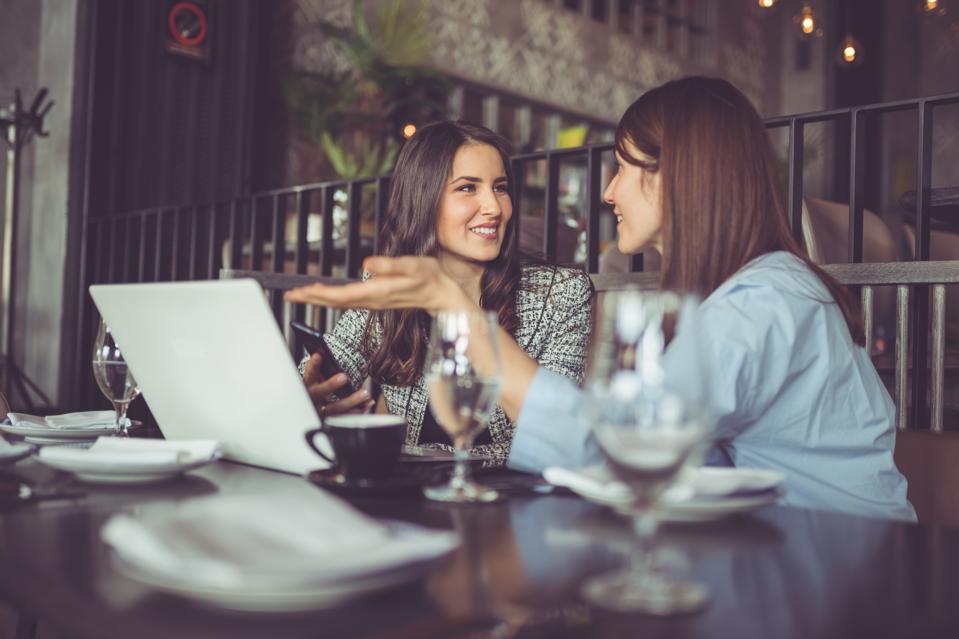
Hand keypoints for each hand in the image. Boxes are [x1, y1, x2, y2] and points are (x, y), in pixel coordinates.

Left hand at [284, 256, 474, 313]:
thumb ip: (390, 265)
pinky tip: (325, 295)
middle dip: (312, 299)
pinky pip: (348, 301)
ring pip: (340, 302)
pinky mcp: (376, 300)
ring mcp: (374, 302)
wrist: (442, 295)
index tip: (302, 291)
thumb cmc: (430, 277)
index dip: (320, 294)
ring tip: (301, 294)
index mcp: (378, 291)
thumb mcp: (413, 265)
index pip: (342, 294)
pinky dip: (332, 298)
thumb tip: (366, 264)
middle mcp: (373, 300)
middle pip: (336, 302)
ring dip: (319, 299)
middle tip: (290, 295)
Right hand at [302, 352, 372, 416]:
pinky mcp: (331, 420)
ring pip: (334, 408)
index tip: (318, 355)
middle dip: (330, 384)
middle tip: (343, 377)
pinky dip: (358, 411)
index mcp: (308, 386)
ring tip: (364, 393)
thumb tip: (327, 354)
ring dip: (351, 401)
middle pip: (319, 393)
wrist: (315, 409)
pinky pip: (345, 417)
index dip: (313, 366)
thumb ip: (322, 370)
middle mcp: (312, 399)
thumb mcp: (318, 379)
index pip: (309, 374)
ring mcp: (321, 411)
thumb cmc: (320, 388)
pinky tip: (367, 403)